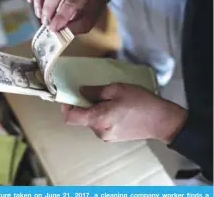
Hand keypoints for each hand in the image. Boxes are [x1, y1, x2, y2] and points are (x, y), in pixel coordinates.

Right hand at [25, 0, 108, 34]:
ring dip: (38, 0)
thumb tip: (58, 32)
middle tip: (45, 23)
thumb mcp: (88, 22)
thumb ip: (75, 27)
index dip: (60, 16)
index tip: (53, 28)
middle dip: (48, 8)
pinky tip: (30, 1)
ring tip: (39, 14)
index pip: (71, 1)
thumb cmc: (88, 9)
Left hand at [61, 83, 186, 142]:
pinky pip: (100, 124)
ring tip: (109, 98)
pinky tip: (115, 107)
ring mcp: (106, 137)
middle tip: (95, 92)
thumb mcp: (117, 89)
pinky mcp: (113, 138)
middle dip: (83, 104)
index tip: (70, 95)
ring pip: (91, 121)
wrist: (162, 121)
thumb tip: (80, 91)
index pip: (70, 118)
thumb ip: (95, 91)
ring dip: (94, 109)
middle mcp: (99, 131)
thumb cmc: (140, 102)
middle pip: (81, 118)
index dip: (65, 106)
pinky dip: (101, 115)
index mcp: (98, 119)